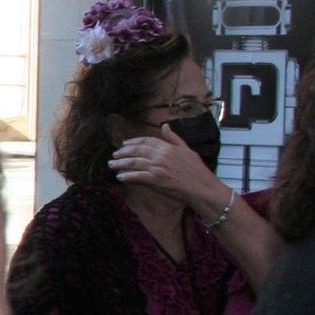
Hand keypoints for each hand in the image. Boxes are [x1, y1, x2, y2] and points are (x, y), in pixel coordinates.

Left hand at [109, 124, 227, 212]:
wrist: (202, 188)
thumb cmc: (197, 171)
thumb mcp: (187, 150)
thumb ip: (173, 138)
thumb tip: (165, 125)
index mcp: (168, 147)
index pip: (146, 141)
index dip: (133, 141)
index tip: (124, 144)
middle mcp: (161, 155)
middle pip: (136, 151)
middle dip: (123, 152)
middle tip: (114, 155)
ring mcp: (157, 167)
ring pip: (133, 163)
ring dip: (120, 164)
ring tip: (112, 165)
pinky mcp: (155, 179)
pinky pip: (136, 176)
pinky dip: (126, 176)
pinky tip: (120, 177)